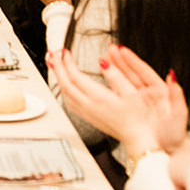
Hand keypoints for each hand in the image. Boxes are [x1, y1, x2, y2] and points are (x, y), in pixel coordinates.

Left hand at [46, 45, 176, 158]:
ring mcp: (87, 112)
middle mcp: (89, 106)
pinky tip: (66, 85)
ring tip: (55, 66)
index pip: (75, 77)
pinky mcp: (88, 117)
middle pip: (65, 84)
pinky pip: (69, 101)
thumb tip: (103, 62)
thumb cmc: (138, 118)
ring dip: (58, 78)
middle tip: (52, 54)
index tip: (64, 51)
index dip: (67, 62)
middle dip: (57, 67)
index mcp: (98, 98)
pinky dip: (64, 89)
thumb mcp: (132, 92)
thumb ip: (116, 75)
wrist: (137, 138)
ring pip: (65, 93)